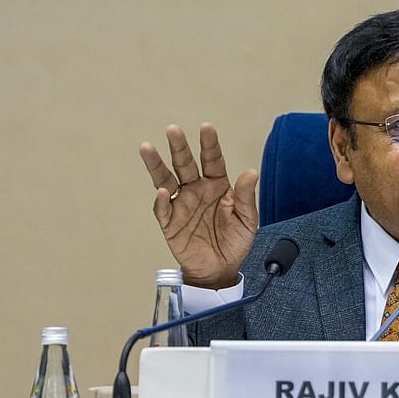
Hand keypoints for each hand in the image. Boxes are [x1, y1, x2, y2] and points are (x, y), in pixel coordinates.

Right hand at [139, 124, 257, 288]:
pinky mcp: (170, 222)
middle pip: (186, 164)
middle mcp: (197, 190)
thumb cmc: (235, 242)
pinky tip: (162, 191)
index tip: (206, 128)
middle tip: (173, 130)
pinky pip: (163, 209)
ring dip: (157, 165)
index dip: (209, 145)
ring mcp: (181, 204)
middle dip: (179, 147)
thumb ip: (247, 196)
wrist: (220, 269)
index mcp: (217, 185)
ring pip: (166, 179)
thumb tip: (251, 172)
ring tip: (147, 148)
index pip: (212, 160)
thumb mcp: (247, 220)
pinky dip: (161, 200)